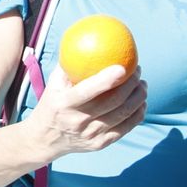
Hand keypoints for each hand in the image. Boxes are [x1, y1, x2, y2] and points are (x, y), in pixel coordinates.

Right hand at [24, 64, 146, 160]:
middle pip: (113, 102)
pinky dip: (138, 113)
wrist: (44, 140)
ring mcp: (91, 135)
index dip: (107, 79)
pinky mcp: (100, 144)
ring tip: (142, 84)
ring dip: (139, 97)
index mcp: (64, 104)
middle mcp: (78, 121)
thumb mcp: (53, 85)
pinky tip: (141, 102)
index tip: (123, 66)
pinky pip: (127, 127)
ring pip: (124, 114)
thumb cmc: (51, 104)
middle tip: (137, 70)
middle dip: (131, 84)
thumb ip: (69, 66)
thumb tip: (89, 42)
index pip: (88, 91)